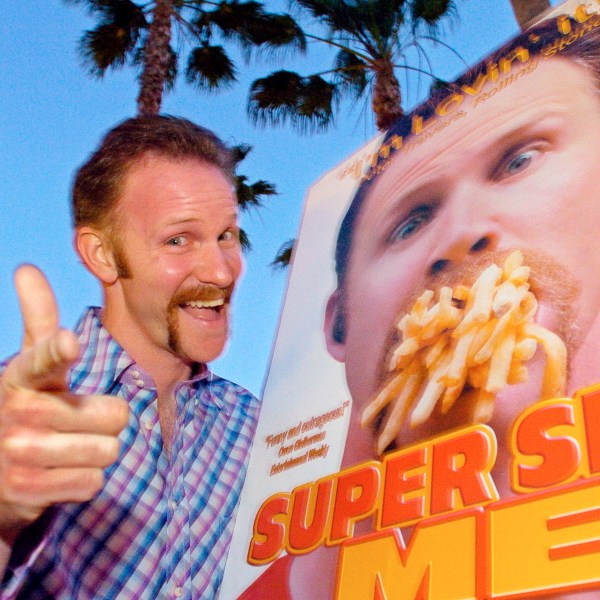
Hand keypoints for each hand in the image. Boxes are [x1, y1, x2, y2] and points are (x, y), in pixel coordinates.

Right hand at [0, 265, 128, 533]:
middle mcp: (18, 412)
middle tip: (79, 423)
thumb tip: (27, 268)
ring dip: (98, 452)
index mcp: (22, 376)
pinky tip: (61, 474)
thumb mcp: (30, 366)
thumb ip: (38, 321)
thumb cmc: (27, 407)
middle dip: (106, 421)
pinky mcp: (28, 491)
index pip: (43, 358)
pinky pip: (93, 483)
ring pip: (108, 450)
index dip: (58, 351)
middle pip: (114, 416)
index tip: (70, 342)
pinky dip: (84, 480)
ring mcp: (20, 454)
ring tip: (70, 448)